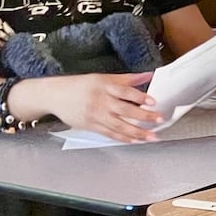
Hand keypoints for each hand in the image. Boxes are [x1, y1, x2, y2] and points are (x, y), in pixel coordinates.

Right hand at [44, 72, 160, 142]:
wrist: (56, 95)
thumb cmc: (81, 85)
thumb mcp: (103, 78)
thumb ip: (127, 79)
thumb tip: (148, 75)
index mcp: (105, 86)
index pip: (125, 92)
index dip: (140, 97)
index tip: (153, 102)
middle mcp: (101, 101)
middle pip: (125, 110)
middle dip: (143, 116)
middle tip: (159, 120)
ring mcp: (96, 115)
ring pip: (119, 125)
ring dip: (137, 132)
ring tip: (151, 136)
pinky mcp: (91, 126)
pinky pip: (109, 133)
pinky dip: (123, 138)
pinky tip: (135, 140)